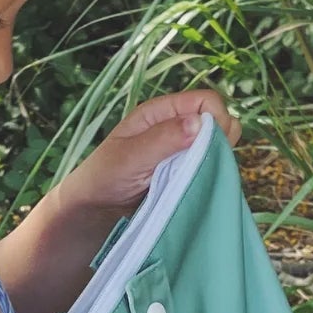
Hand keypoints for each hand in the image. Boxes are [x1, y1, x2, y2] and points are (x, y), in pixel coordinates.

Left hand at [53, 89, 240, 221]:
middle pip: (220, 123)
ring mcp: (183, 152)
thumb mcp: (130, 157)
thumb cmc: (103, 178)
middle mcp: (176, 128)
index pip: (207, 102)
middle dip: (219, 142)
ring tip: (193, 180)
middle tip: (199, 166)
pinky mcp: (186, 175)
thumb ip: (163, 139)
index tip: (208, 146)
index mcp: (161, 112)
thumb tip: (199, 122)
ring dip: (215, 162)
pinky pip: (211, 170)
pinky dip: (210, 177)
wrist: (93, 211)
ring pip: (219, 148)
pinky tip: (195, 189)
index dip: (216, 120)